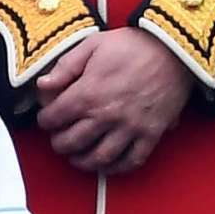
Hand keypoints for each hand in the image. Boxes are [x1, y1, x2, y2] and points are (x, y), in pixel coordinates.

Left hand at [34, 29, 193, 175]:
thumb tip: (42, 85)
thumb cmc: (131, 45)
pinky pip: (132, 160)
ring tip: (77, 157)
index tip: (46, 119)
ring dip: (83, 161)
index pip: (55, 117)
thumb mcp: (92, 45)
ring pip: (99, 158)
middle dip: (59, 144)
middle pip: (72, 142)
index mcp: (88, 93)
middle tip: (58, 140)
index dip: (45, 120)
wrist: (172, 49)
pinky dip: (117, 168)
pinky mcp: (151, 134)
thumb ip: (65, 67)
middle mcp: (106, 115)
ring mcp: (130, 128)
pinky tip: (107, 165)